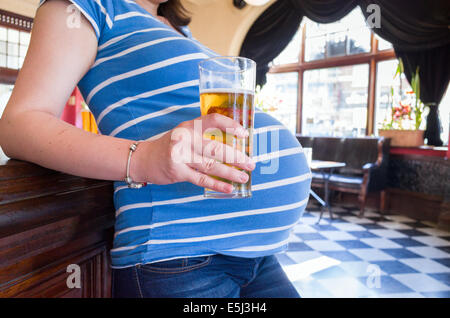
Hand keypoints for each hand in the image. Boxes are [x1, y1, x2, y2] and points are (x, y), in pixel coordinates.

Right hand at [133, 113, 255, 192]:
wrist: (144, 159)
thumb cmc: (170, 146)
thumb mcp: (184, 133)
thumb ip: (203, 135)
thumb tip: (232, 144)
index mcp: (189, 126)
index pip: (213, 120)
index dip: (230, 125)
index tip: (245, 133)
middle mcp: (185, 139)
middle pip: (215, 148)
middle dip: (236, 157)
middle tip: (251, 163)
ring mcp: (180, 156)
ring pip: (211, 165)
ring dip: (230, 172)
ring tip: (244, 176)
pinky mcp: (178, 172)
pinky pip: (201, 179)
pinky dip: (217, 184)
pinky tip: (229, 188)